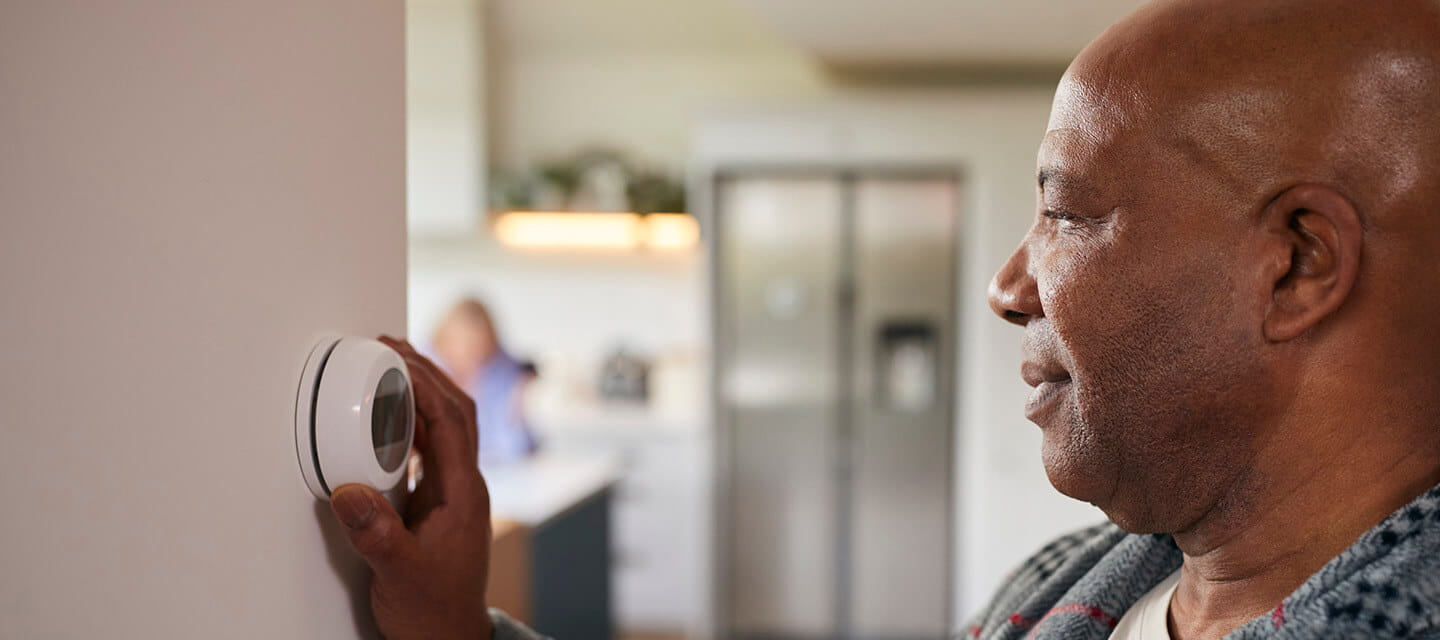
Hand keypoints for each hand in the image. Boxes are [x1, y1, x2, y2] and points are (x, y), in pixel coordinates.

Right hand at [328, 335, 492, 639]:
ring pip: (444, 428)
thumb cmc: (432, 610)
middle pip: (455, 413)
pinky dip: (410, 425)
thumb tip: (348, 490)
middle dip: (427, 374)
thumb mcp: (398, 572)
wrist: (447, 639)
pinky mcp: (437, 503)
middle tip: (391, 345)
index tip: (395, 356)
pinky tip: (387, 419)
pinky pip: (428, 450)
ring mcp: (453, 493)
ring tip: (388, 368)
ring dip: (420, 394)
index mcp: (463, 493)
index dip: (426, 384)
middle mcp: (463, 486)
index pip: (452, 422)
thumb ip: (374, 533)